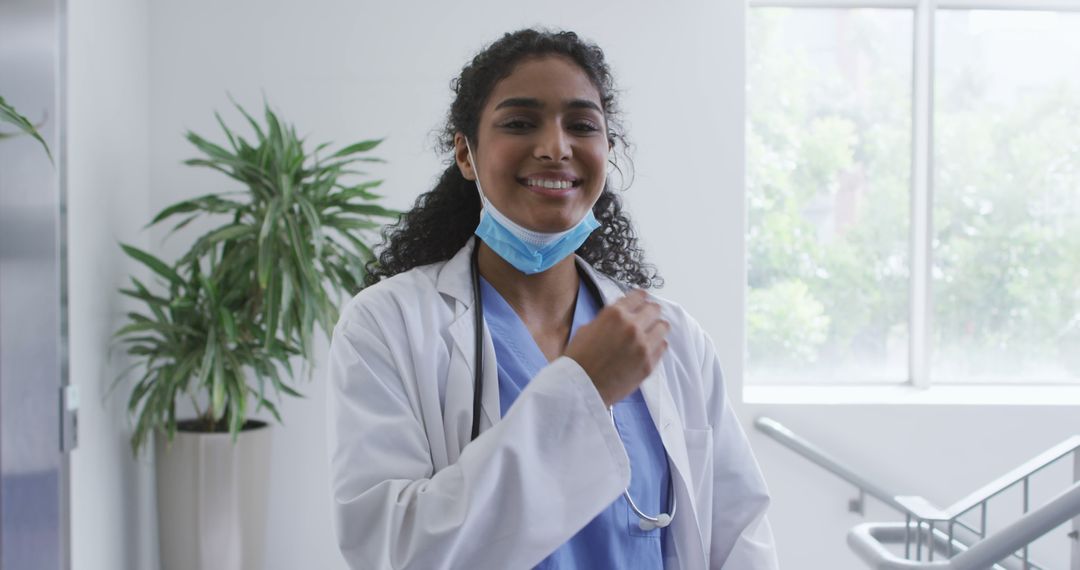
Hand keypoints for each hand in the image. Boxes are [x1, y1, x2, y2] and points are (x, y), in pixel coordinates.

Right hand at [564, 289, 670, 405]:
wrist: (581, 387)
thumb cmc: (579, 359)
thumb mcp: (587, 329)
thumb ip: (608, 319)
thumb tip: (622, 317)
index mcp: (614, 314)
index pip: (639, 296)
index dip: (640, 298)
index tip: (642, 301)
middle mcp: (632, 327)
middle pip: (654, 309)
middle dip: (650, 312)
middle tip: (646, 317)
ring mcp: (643, 346)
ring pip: (663, 327)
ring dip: (655, 328)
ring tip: (648, 334)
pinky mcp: (649, 363)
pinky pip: (662, 347)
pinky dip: (656, 345)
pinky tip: (647, 348)